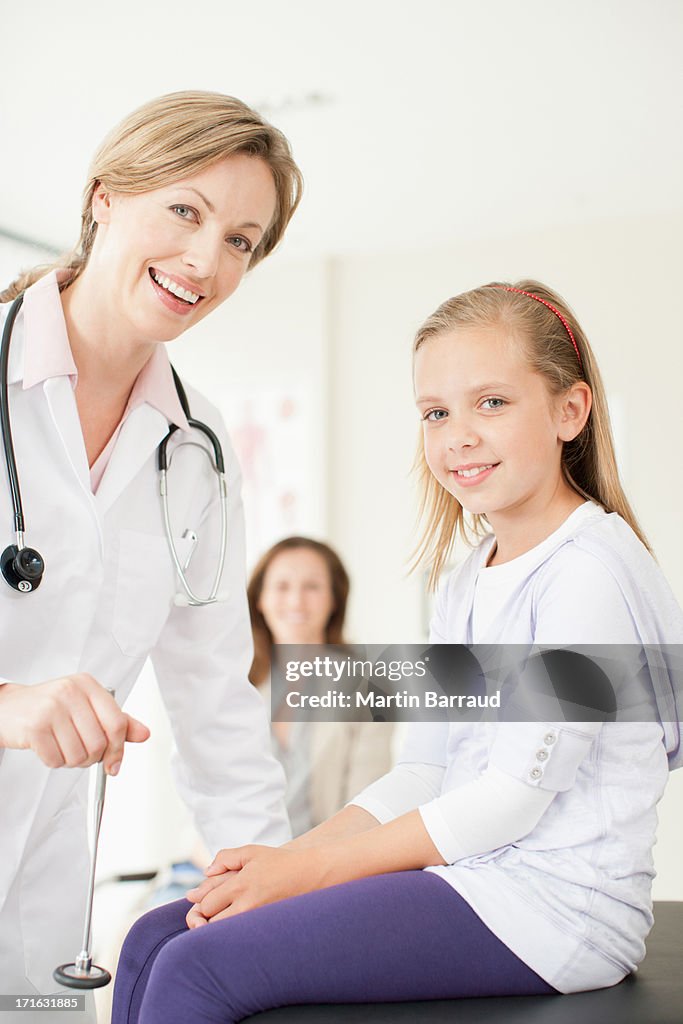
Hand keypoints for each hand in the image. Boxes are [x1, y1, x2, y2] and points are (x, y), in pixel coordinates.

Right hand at [0, 676, 149, 773]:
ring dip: (72, 761)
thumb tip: (144, 734)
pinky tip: (48, 748)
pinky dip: (54, 762)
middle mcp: (70, 692)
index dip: (119, 749)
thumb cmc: (48, 708)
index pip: (117, 723)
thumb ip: (116, 721)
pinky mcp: (35, 727)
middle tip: (79, 750)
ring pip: (79, 756)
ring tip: (62, 746)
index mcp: (88, 685)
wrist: (7, 708)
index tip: (114, 763)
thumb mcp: (86, 707)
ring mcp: (51, 708)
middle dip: (91, 757)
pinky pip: (56, 760)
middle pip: (99, 744)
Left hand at [184, 845, 325, 927]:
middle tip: (210, 913)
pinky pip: (241, 939)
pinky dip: (233, 935)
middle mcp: (247, 906)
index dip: (201, 903)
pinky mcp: (267, 930)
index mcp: (240, 885)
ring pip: (225, 936)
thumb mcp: (251, 852)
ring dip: (218, 930)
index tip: (205, 899)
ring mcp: (257, 921)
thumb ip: (225, 858)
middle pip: (211, 925)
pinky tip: (236, 926)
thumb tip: (206, 872)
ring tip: (222, 919)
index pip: (206, 905)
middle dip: (205, 920)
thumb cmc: (280, 862)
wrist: (311, 874)